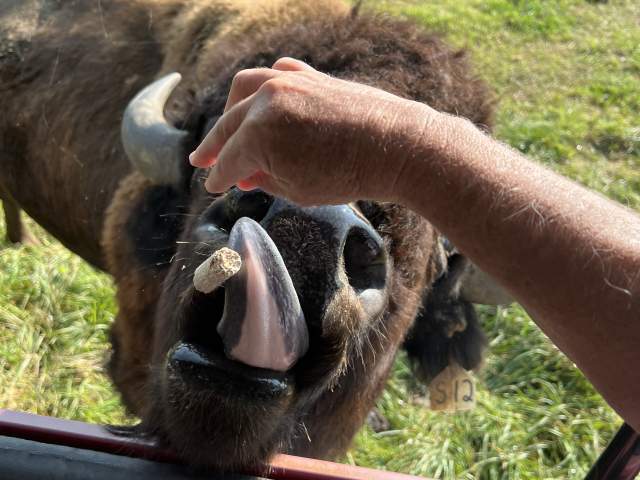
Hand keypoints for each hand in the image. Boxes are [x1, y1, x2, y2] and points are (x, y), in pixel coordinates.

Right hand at [189, 57, 441, 205]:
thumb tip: (247, 176)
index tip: (212, 185)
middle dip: (213, 147)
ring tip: (226, 130)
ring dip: (230, 112)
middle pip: (228, 126)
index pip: (228, 161)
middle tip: (202, 161)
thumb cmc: (349, 174)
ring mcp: (288, 81)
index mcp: (259, 134)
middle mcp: (267, 100)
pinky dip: (262, 90)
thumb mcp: (297, 190)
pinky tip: (262, 104)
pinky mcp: (310, 75)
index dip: (218, 178)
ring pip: (244, 89)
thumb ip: (264, 180)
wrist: (396, 146)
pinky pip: (275, 75)